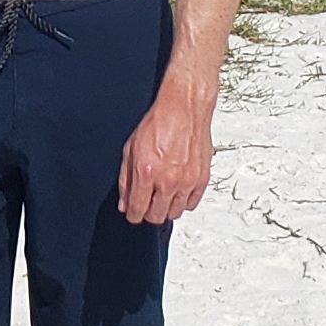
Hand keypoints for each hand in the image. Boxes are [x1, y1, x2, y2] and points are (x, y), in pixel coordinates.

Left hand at [115, 63, 218, 228]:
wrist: (184, 110)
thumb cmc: (159, 123)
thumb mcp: (131, 149)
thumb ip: (126, 180)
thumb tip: (124, 202)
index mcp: (146, 172)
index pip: (137, 210)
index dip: (133, 215)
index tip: (133, 213)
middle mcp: (168, 180)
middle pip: (156, 216)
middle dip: (148, 213)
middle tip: (147, 204)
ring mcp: (187, 181)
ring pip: (175, 213)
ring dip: (166, 209)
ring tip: (162, 197)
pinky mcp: (201, 179)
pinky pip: (191, 204)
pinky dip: (183, 202)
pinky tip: (177, 191)